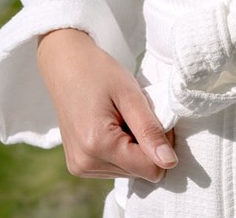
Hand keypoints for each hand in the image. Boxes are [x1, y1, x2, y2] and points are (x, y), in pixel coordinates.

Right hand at [37, 28, 176, 181]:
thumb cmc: (98, 72)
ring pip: (129, 171)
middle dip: (146, 145)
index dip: (161, 144)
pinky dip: (121, 149)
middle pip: (140, 171)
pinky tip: (112, 126)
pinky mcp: (78, 165)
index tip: (153, 118)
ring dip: (133, 147)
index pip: (150, 169)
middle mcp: (85, 164)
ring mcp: (79, 167)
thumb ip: (150, 131)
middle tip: (135, 114)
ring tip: (121, 118)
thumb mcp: (130, 95)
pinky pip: (115, 167)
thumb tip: (170, 162)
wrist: (65, 64)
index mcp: (98, 146)